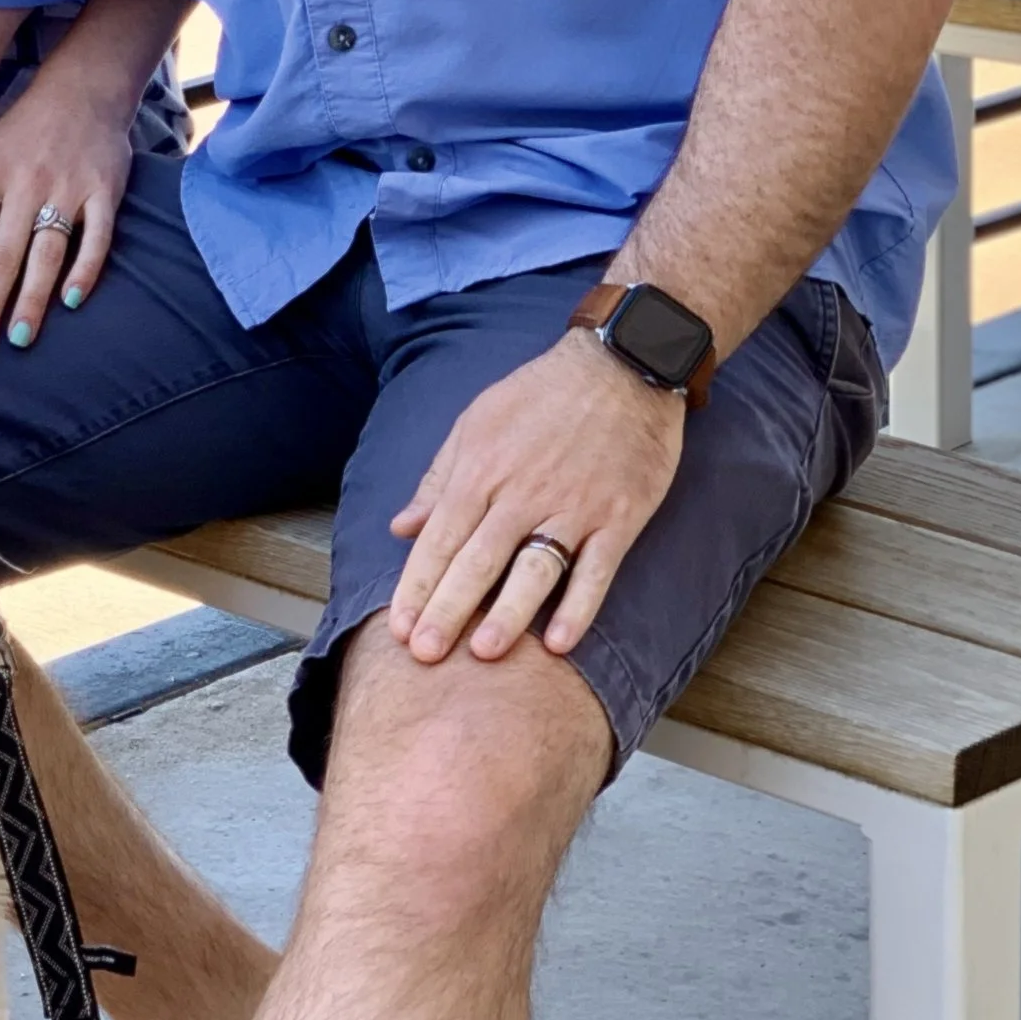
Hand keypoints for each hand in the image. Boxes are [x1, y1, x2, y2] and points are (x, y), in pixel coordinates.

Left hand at [0, 66, 136, 362]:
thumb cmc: (22, 132)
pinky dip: (85, 269)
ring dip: (32, 298)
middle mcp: (26, 183)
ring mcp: (68, 188)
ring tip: (18, 338)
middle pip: (3, 255)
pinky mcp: (104, 192)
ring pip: (46, 253)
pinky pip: (96, 237)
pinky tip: (71, 301)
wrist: (82, 91)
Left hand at [386, 333, 686, 666]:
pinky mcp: (618, 517)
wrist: (622, 364)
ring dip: (507, 614)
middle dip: (447, 610)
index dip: (417, 586)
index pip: (440, 538)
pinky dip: (579, 607)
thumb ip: (438, 477)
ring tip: (483, 654)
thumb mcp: (476, 421)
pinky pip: (596, 570)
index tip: (398, 628)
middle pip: (478, 561)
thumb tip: (401, 526)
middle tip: (423, 654)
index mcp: (482, 469)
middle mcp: (523, 493)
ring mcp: (573, 507)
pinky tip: (558, 641)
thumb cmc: (541, 394)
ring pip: (534, 570)